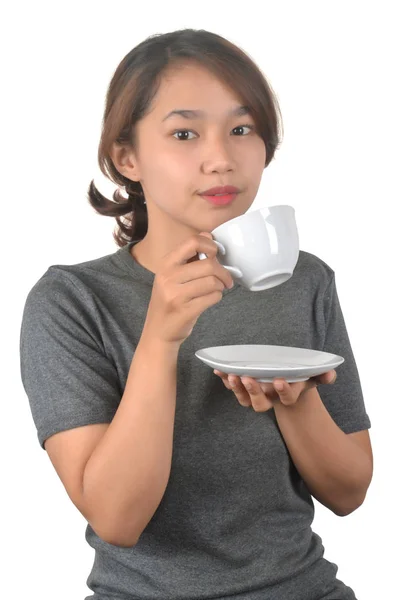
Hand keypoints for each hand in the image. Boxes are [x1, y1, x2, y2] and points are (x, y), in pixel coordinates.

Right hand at [143, 232, 233, 344]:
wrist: (158, 331)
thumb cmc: (170, 300)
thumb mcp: (173, 275)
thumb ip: (189, 256)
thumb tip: (208, 235)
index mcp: (166, 264)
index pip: (192, 242)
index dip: (210, 245)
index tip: (216, 254)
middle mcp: (168, 277)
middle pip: (208, 264)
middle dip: (223, 272)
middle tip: (226, 279)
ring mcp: (175, 295)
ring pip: (213, 282)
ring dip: (221, 286)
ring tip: (218, 289)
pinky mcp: (185, 310)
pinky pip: (213, 297)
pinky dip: (217, 297)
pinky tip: (211, 299)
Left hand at [213, 369, 336, 411]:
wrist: (286, 379)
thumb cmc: (300, 376)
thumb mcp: (312, 374)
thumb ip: (322, 375)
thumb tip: (330, 374)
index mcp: (287, 396)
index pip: (286, 398)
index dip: (283, 391)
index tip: (278, 380)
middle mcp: (270, 399)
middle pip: (260, 404)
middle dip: (253, 392)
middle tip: (247, 378)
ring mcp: (255, 395)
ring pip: (244, 399)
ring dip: (237, 388)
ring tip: (231, 375)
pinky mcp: (243, 388)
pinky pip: (233, 387)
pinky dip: (225, 380)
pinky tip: (219, 370)